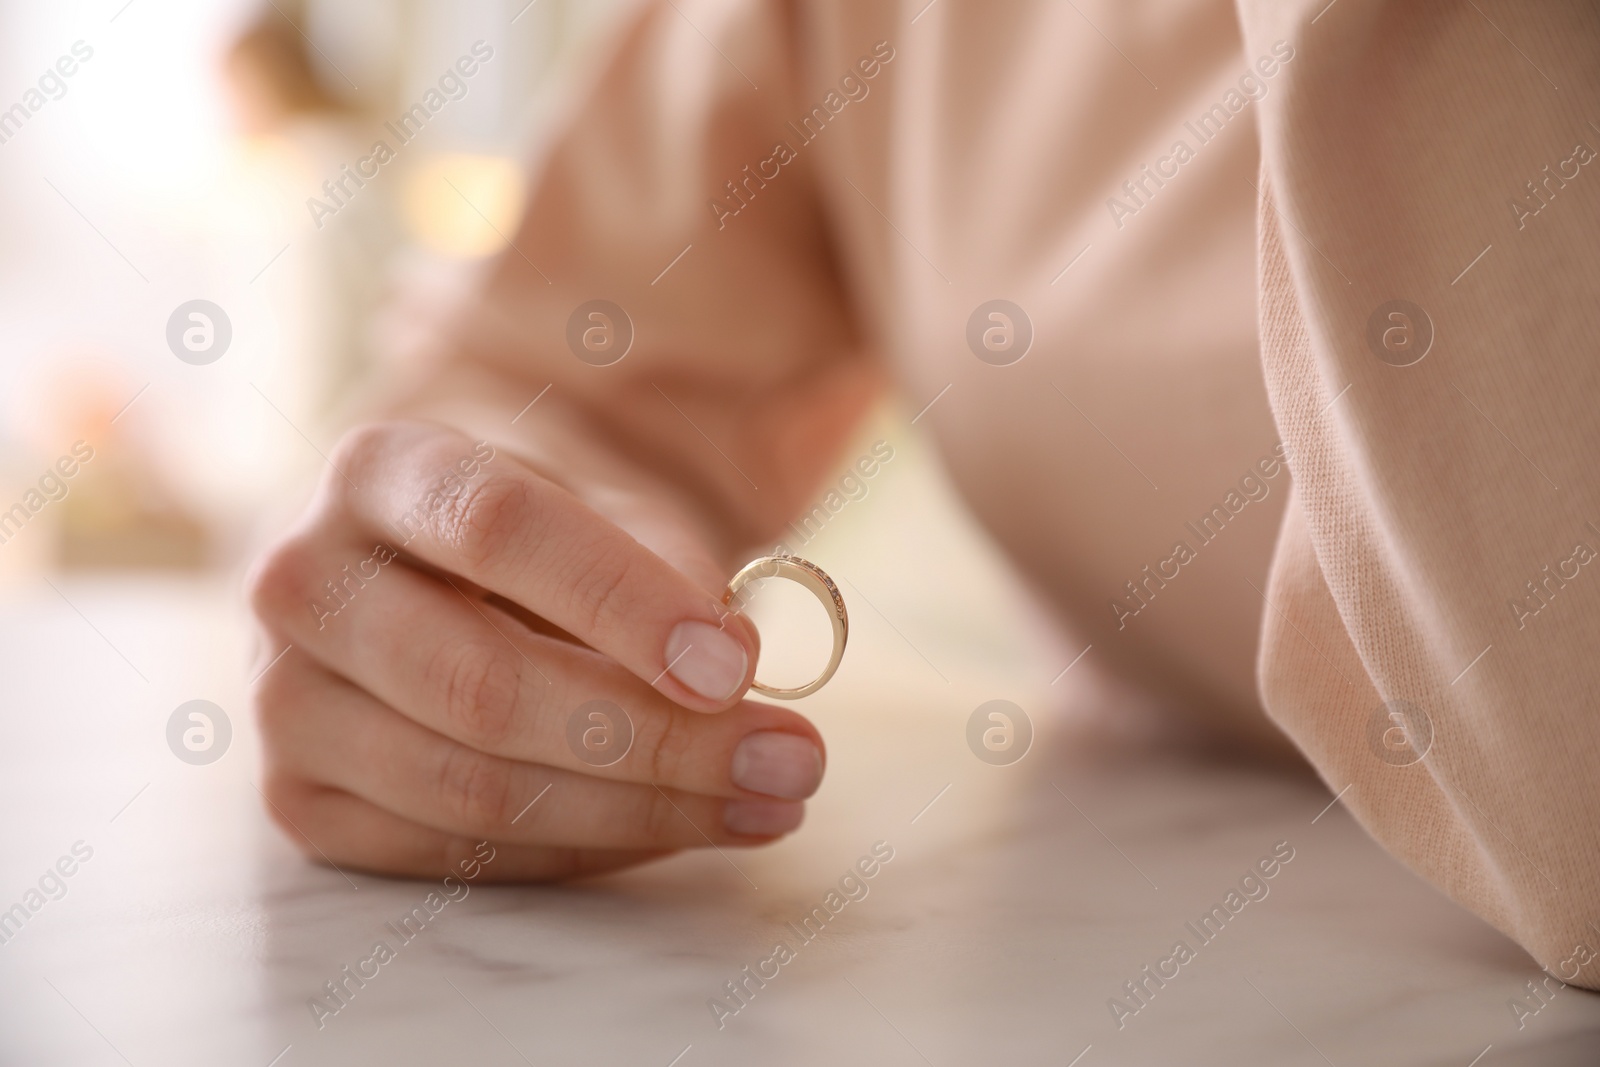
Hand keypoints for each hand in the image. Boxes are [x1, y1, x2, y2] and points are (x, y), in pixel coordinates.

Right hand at [246, 420, 824, 879]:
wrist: (419, 566)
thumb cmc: (534, 528)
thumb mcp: (602, 502)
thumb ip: (664, 566)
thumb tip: (731, 676)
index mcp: (378, 468)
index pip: (498, 528)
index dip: (622, 602)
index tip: (737, 667)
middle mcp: (301, 581)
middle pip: (483, 684)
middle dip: (656, 738)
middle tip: (791, 759)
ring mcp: (282, 700)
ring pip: (471, 788)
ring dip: (639, 811)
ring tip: (765, 801)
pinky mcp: (299, 799)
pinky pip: (454, 855)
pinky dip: (583, 850)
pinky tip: (678, 825)